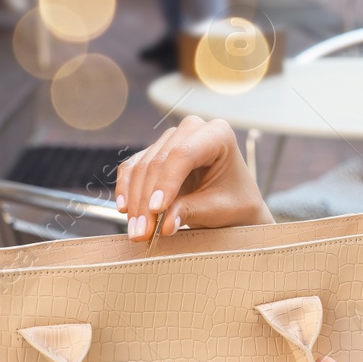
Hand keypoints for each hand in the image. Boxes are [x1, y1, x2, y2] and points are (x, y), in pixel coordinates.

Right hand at [115, 116, 273, 238]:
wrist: (236, 203)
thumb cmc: (237, 203)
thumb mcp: (220, 210)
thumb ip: (193, 212)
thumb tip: (165, 225)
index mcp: (218, 134)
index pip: (184, 154)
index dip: (167, 182)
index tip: (157, 210)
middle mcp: (192, 130)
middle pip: (159, 161)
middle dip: (148, 200)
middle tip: (143, 231)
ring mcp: (171, 139)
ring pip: (142, 167)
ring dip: (136, 201)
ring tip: (137, 231)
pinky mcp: (155, 153)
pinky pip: (133, 169)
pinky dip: (127, 190)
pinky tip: (125, 209)